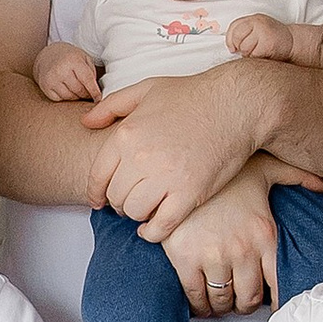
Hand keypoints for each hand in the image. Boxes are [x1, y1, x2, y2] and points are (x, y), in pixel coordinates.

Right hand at [31, 41, 101, 105]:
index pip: (87, 80)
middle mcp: (61, 70)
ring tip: (79, 91)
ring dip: (77, 97)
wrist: (48, 55)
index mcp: (73, 61)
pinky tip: (67, 90)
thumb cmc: (70, 57)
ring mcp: (51, 79)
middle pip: (79, 90)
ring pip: (69, 97)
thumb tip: (97, 92)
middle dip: (86, 94)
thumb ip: (91, 72)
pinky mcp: (45, 86)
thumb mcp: (84, 58)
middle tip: (89, 94)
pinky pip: (60, 99)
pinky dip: (66, 97)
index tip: (99, 99)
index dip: (94, 91)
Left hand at [84, 67, 261, 242]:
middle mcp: (141, 158)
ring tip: (146, 209)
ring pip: (135, 212)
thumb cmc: (193, 95)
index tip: (99, 201)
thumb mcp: (147, 90)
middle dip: (119, 202)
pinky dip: (154, 232)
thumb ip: (112, 106)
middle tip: (130, 201)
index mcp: (127, 134)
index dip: (96, 193)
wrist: (236, 105)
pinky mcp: (190, 193)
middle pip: (116, 197)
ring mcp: (166, 177)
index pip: (97, 176)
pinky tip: (154, 228)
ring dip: (138, 215)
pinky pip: (162, 225)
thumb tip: (86, 121)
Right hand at [163, 172, 278, 317]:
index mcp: (264, 236)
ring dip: (221, 308)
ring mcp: (213, 258)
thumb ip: (298, 176)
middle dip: (244, 306)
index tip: (269, 307)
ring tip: (219, 305)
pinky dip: (198, 306)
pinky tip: (199, 304)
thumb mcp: (268, 168)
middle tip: (239, 304)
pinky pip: (195, 295)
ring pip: (222, 299)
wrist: (184, 168)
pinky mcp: (185, 260)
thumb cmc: (226, 171)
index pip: (276, 283)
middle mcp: (242, 252)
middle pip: (248, 298)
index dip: (274, 301)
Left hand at [219, 10, 294, 61]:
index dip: (230, 39)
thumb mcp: (258, 31)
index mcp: (254, 19)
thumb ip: (244, 33)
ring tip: (259, 51)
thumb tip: (230, 46)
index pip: (233, 27)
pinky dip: (256, 58)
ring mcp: (263, 31)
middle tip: (248, 50)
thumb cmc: (273, 40)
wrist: (293, 43)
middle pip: (236, 37)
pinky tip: (265, 54)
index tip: (233, 48)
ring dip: (249, 54)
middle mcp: (258, 22)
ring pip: (244, 47)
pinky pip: (253, 55)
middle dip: (239, 47)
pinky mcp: (268, 43)